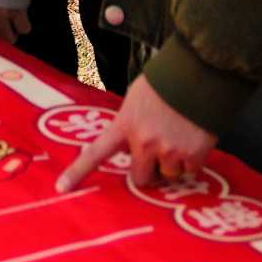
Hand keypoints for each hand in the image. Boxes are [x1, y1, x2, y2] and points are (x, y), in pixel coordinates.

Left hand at [60, 76, 219, 191]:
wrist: (200, 73)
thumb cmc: (166, 83)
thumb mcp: (136, 99)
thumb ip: (129, 124)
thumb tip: (128, 149)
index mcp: (125, 125)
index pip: (97, 153)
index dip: (78, 172)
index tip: (60, 189)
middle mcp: (144, 142)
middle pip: (140, 179)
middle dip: (148, 172)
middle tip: (157, 156)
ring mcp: (169, 150)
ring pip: (169, 176)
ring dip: (173, 164)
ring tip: (180, 137)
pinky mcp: (193, 155)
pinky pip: (190, 171)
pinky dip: (193, 160)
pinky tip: (194, 138)